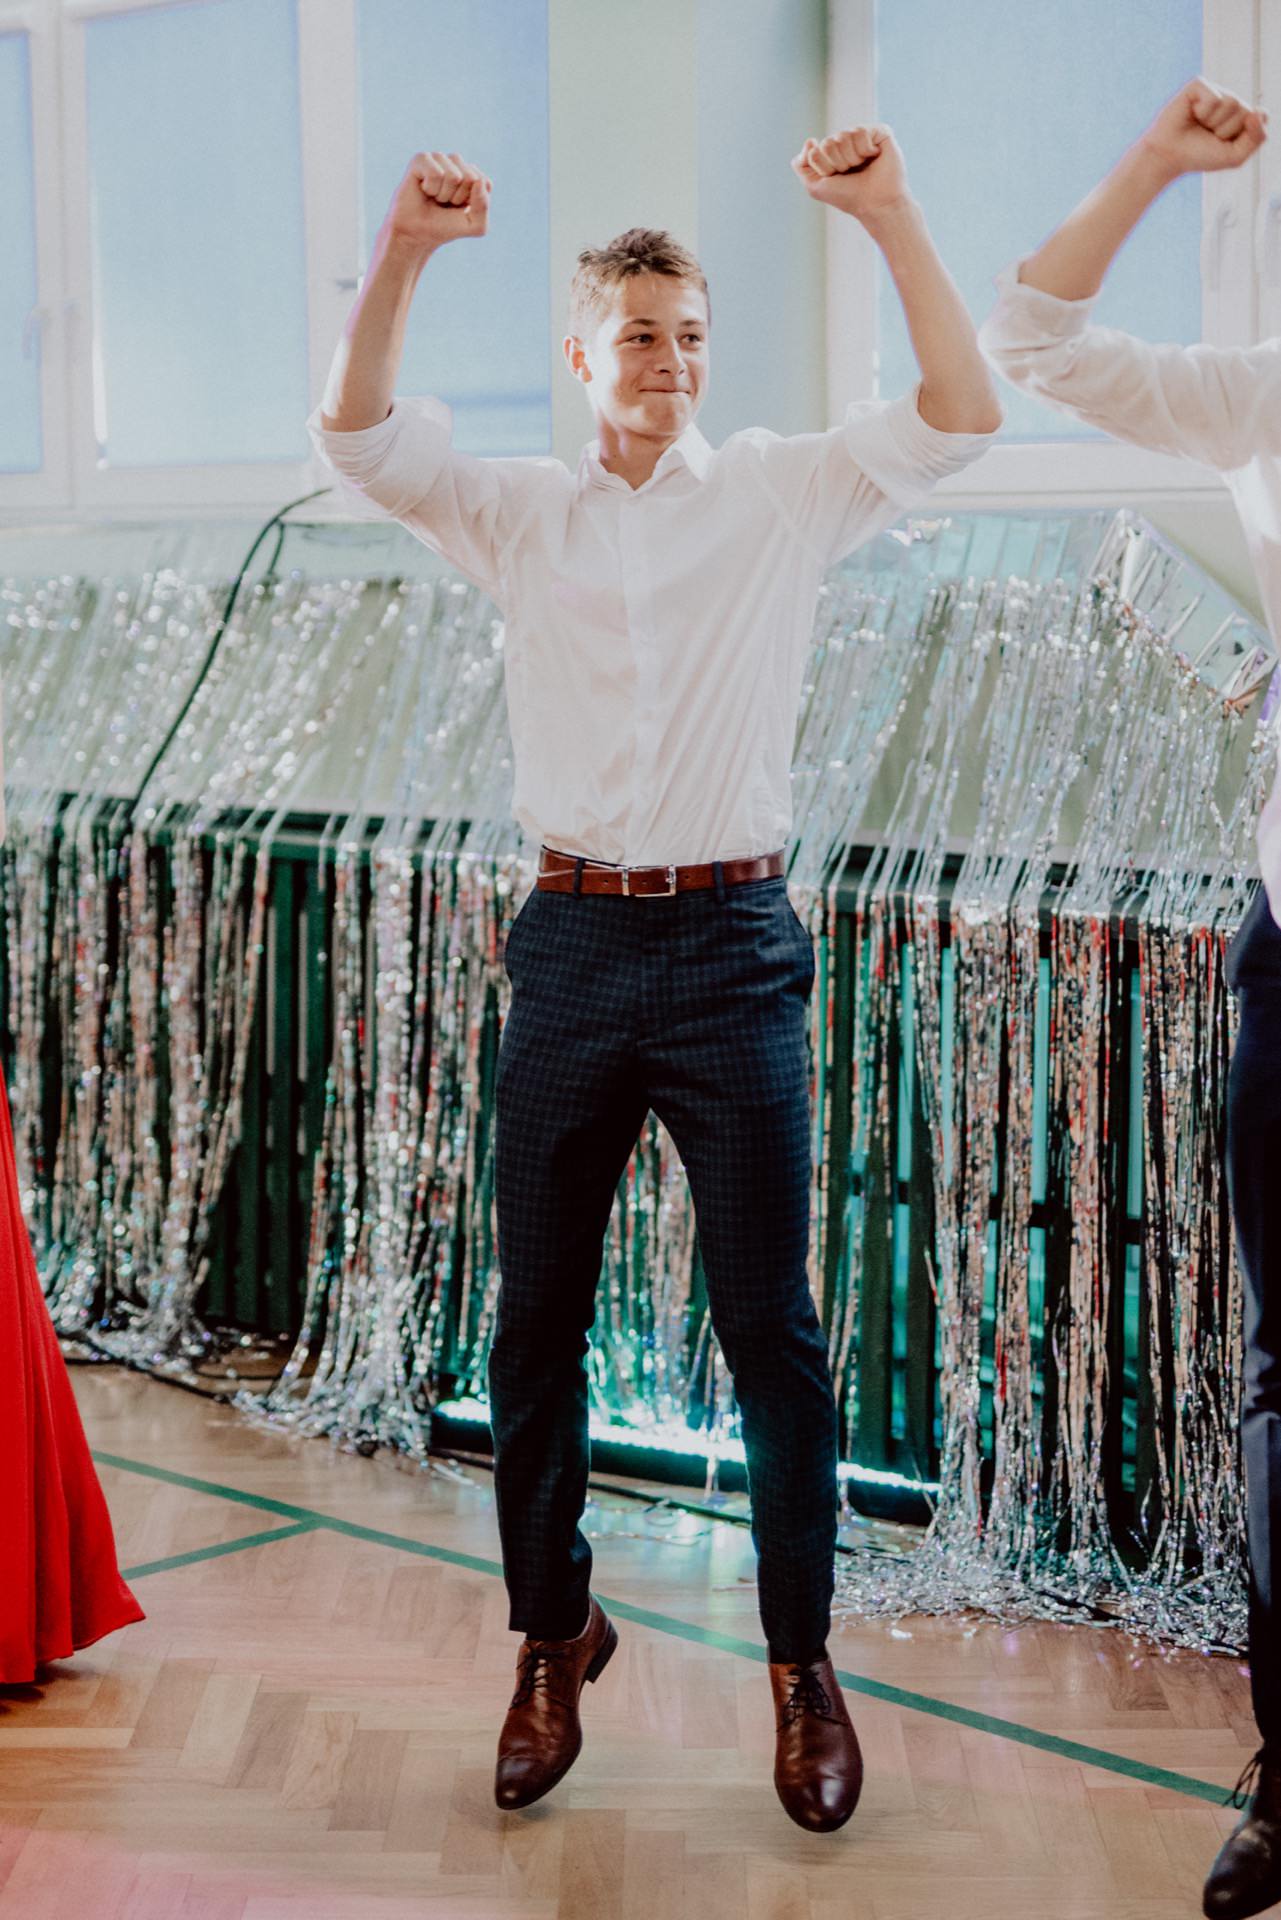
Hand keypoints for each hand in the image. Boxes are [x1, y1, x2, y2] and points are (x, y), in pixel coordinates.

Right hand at [383, 150, 491, 253]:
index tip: (459, 208)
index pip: (485, 183)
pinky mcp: (421, 158)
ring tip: (434, 197)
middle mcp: (456, 162)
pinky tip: (424, 190)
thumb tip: (477, 180)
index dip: (472, 203)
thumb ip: (484, 206)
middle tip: (444, 204)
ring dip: (444, 195)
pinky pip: (436, 173)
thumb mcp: (474, 225)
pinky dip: (431, 188)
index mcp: (472, 175)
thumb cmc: (444, 227)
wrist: (415, 234)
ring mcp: (439, 158)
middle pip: (471, 178)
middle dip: (458, 198)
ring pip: (454, 176)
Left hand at [791, 125, 909, 223]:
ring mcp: (862, 136)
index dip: (824, 168)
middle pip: (828, 143)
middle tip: (851, 173)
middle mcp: (846, 142)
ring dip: (851, 158)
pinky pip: (860, 131)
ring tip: (862, 166)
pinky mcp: (878, 132)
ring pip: (843, 136)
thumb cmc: (848, 197)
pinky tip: (873, 156)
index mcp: (831, 153)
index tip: (836, 179)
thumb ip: (802, 166)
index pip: (815, 151)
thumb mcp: (815, 187)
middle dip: (838, 163)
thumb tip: (810, 140)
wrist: (874, 203)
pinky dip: (864, 149)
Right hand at [1139, 78, 1266, 176]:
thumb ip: (1257, 138)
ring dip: (1214, 123)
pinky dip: (1203, 112)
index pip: (1259, 119)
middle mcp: (1229, 100)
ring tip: (1199, 125)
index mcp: (1240, 115)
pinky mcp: (1199, 85)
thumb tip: (1260, 111)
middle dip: (1226, 131)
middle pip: (1246, 111)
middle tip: (1207, 136)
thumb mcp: (1234, 156)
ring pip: (1232, 103)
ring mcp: (1215, 91)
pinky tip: (1191, 114)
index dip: (1240, 137)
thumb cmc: (1198, 156)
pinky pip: (1214, 98)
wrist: (1167, 157)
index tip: (1221, 144)